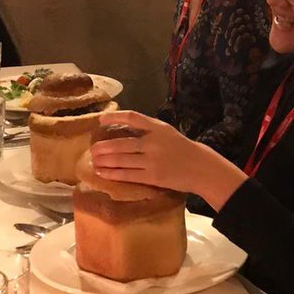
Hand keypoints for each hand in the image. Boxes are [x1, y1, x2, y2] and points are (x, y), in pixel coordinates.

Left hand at [91, 111, 245, 208]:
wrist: (201, 168)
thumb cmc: (182, 149)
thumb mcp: (167, 133)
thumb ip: (148, 130)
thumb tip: (123, 130)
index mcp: (158, 128)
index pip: (132, 118)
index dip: (114, 117)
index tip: (100, 119)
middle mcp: (154, 142)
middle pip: (122, 143)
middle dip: (103, 146)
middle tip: (92, 148)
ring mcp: (152, 160)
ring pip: (121, 159)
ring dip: (104, 160)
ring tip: (94, 160)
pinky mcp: (152, 176)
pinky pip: (127, 175)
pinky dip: (112, 173)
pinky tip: (102, 172)